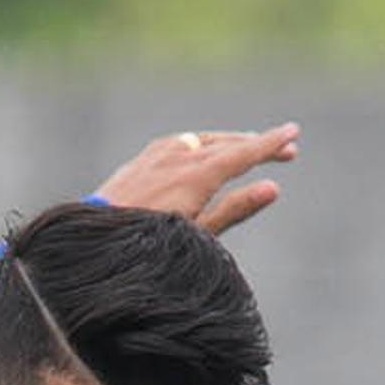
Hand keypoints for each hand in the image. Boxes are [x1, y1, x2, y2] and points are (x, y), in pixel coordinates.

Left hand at [96, 126, 299, 236]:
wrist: (90, 246)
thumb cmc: (147, 251)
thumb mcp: (197, 236)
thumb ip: (234, 210)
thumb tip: (272, 188)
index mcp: (196, 175)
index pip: (243, 154)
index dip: (270, 144)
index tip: (294, 133)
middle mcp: (177, 158)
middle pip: (226, 144)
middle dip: (256, 145)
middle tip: (287, 149)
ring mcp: (154, 157)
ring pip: (201, 141)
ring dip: (228, 142)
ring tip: (248, 147)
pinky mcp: (138, 162)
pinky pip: (177, 145)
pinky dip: (198, 145)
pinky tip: (200, 150)